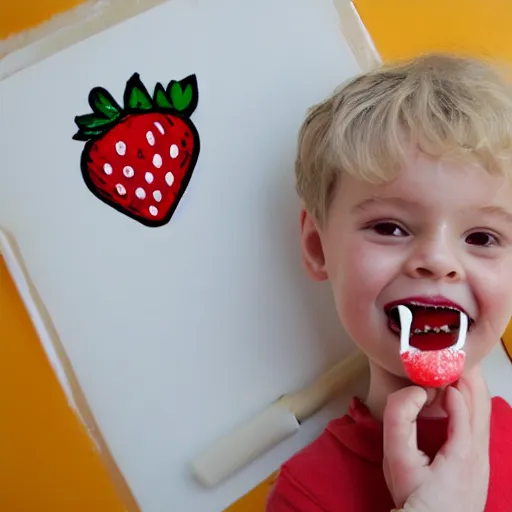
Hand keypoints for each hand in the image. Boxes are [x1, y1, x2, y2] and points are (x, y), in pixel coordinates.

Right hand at [382, 366, 490, 511]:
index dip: (454, 381)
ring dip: (472, 388)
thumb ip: (400, 421)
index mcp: (463, 451)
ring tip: (458, 366)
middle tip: (455, 352)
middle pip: (482, 404)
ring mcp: (482, 460)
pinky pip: (480, 424)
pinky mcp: (478, 464)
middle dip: (470, 376)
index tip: (439, 363)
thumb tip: (416, 391)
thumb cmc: (413, 497)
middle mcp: (480, 453)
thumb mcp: (397, 459)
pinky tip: (459, 396)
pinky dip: (472, 403)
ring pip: (485, 414)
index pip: (466, 404)